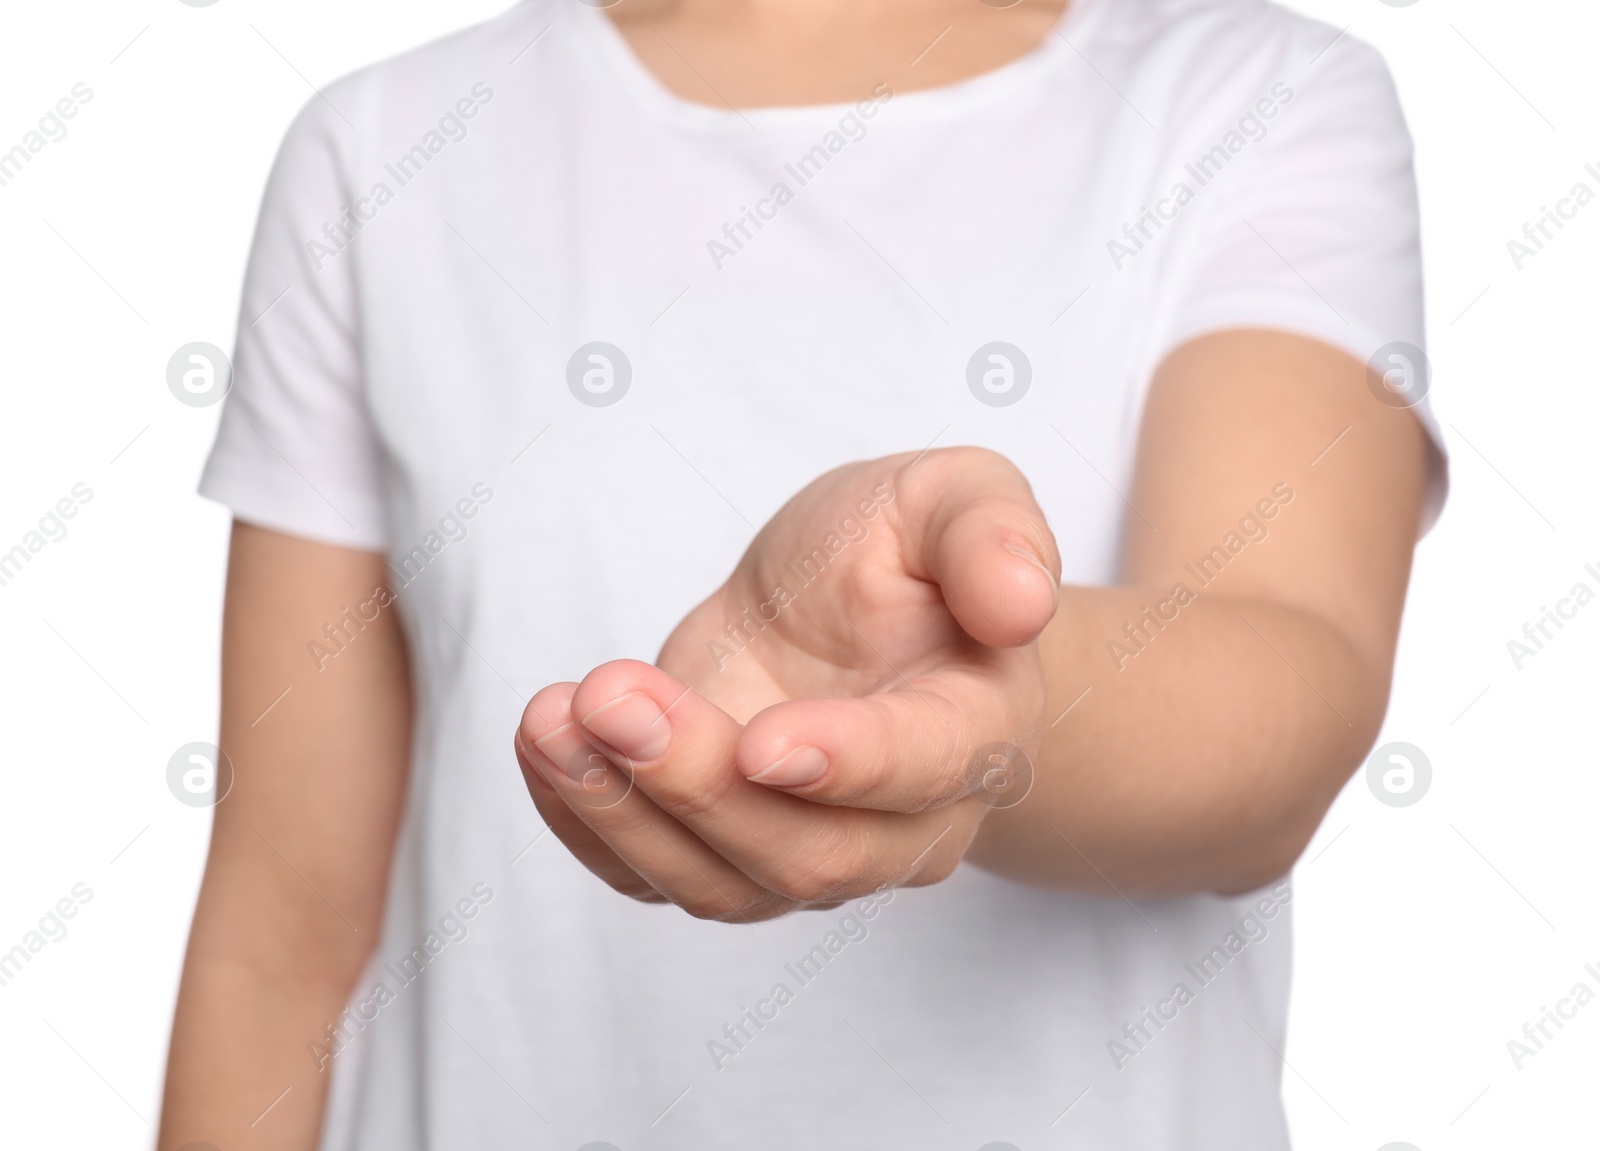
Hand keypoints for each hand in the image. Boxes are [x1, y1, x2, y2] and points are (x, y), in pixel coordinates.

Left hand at [514, 447, 1060, 920]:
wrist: (847, 611)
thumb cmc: (907, 555)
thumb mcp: (955, 498)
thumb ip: (991, 535)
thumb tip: (1018, 603)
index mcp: (974, 728)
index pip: (924, 768)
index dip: (848, 764)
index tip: (764, 743)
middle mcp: (902, 821)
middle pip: (807, 852)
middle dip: (699, 785)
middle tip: (611, 695)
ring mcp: (809, 851)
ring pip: (720, 884)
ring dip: (623, 812)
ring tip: (551, 719)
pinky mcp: (722, 850)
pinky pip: (652, 877)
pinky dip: (585, 827)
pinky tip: (541, 748)